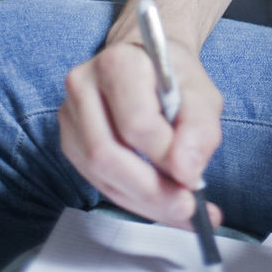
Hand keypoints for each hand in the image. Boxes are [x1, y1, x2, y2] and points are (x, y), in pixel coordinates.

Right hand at [59, 35, 223, 228]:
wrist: (147, 63)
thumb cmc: (173, 76)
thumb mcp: (201, 93)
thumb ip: (199, 128)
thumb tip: (186, 172)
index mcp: (118, 62)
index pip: (135, 122)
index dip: (164, 156)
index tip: (193, 177)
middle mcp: (83, 85)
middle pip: (107, 153)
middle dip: (150, 190)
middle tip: (186, 208)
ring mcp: (71, 115)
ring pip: (100, 174)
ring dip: (142, 201)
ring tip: (178, 209)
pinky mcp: (70, 141)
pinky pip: (98, 181)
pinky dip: (131, 199)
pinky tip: (159, 202)